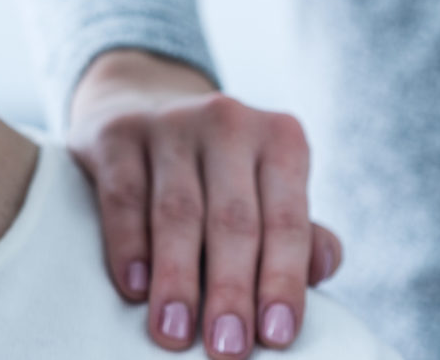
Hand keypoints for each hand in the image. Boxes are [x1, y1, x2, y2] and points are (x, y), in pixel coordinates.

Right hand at [68, 49, 342, 358]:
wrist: (145, 104)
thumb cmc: (218, 171)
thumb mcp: (265, 187)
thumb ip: (297, 230)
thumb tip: (322, 269)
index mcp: (280, 138)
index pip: (287, 219)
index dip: (283, 281)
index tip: (276, 336)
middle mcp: (228, 122)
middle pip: (232, 219)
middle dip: (230, 291)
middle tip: (227, 348)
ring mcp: (169, 122)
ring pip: (176, 212)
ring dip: (177, 279)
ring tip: (174, 333)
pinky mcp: (117, 133)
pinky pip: (123, 196)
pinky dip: (129, 245)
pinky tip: (134, 287)